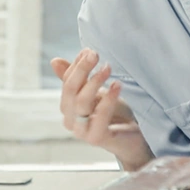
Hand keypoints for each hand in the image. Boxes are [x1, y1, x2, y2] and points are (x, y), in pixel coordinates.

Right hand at [51, 49, 153, 170]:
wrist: (134, 139)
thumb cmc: (116, 114)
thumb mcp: (97, 90)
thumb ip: (78, 77)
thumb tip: (54, 61)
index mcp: (68, 107)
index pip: (67, 82)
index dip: (76, 65)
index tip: (88, 51)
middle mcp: (70, 120)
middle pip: (70, 90)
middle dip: (82, 69)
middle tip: (95, 55)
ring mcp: (82, 131)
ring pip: (81, 102)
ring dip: (94, 81)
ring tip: (108, 68)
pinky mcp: (97, 138)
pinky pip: (99, 116)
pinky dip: (108, 99)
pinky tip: (117, 85)